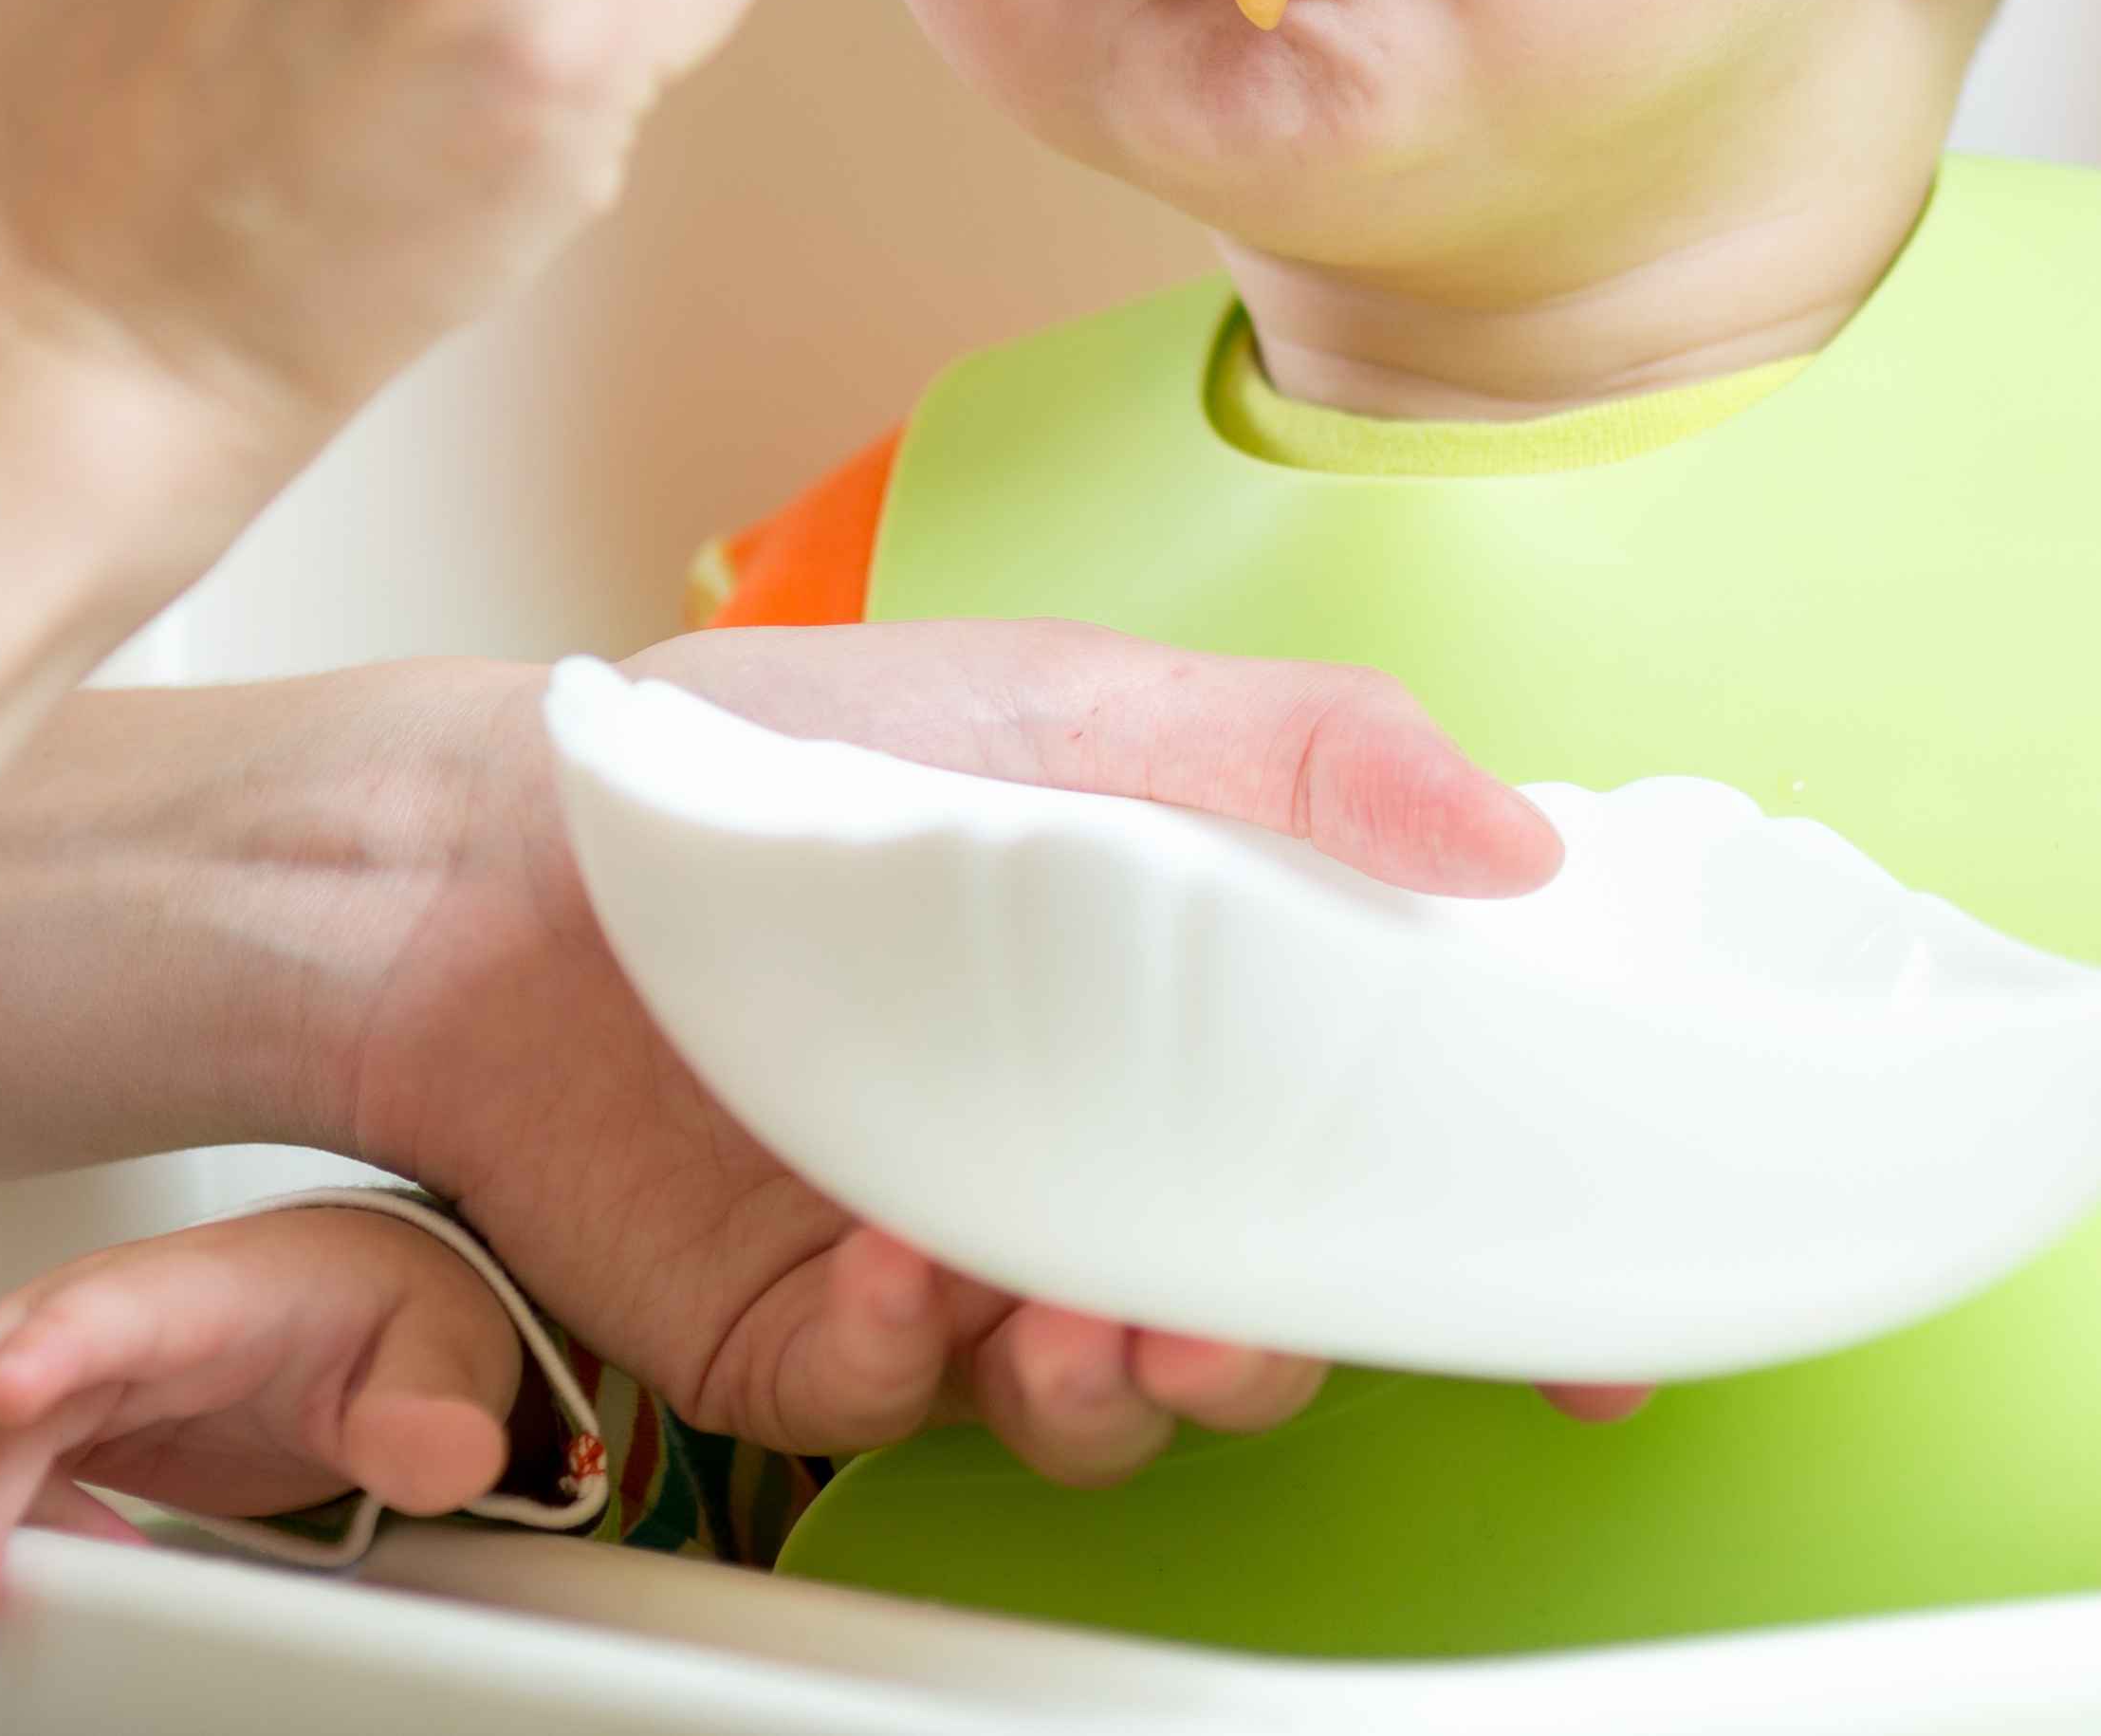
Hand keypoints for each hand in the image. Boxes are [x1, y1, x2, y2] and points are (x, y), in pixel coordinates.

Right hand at [0, 1206, 524, 1641]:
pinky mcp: (65, 1418)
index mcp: (203, 1290)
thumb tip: (439, 1459)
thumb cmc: (391, 1311)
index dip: (42, 1354)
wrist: (377, 1304)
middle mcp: (113, 1316)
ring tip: (6, 1600)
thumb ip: (432, 1412)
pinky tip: (37, 1576)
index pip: (102, 1309)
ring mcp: (76, 1363)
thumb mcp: (443, 1356)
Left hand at [333, 623, 1644, 1482]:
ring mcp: (970, 1263)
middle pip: (1269, 1324)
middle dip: (1282, 1346)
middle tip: (1248, 1299)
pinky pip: (914, 1397)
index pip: (1397, 1174)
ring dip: (1124, 1376)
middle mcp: (1106, 1164)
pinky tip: (903, 1257)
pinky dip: (927, 1346)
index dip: (1508, 1276)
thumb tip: (1516, 839)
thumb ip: (1306, 755)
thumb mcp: (1081, 699)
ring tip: (1076, 1297)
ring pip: (1113, 1402)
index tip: (1587, 1344)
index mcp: (1206, 1024)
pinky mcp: (823, 1337)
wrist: (512, 843)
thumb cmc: (801, 756)